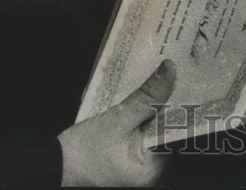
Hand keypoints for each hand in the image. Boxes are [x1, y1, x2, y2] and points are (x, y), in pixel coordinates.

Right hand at [58, 59, 176, 185]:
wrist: (53, 167)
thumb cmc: (81, 151)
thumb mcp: (118, 119)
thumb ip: (147, 97)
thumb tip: (170, 70)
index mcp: (154, 169)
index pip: (179, 133)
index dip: (186, 107)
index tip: (191, 83)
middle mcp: (153, 174)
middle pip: (171, 133)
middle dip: (173, 107)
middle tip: (177, 77)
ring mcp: (143, 170)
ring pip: (159, 134)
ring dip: (161, 112)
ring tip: (164, 84)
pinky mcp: (133, 164)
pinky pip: (148, 139)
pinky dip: (148, 121)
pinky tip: (148, 103)